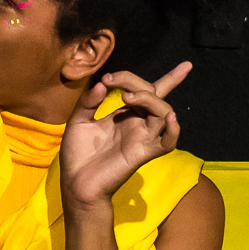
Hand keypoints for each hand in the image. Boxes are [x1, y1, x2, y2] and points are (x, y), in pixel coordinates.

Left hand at [60, 64, 190, 212]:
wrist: (74, 182)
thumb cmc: (77, 155)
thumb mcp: (78, 120)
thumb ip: (89, 101)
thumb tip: (103, 84)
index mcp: (125, 115)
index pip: (152, 92)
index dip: (171, 79)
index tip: (172, 67)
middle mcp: (137, 124)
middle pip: (152, 94)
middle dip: (133, 81)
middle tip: (110, 80)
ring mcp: (142, 138)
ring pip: (163, 112)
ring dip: (148, 99)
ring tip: (126, 97)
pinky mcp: (143, 153)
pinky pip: (167, 142)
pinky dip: (173, 130)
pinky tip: (171, 117)